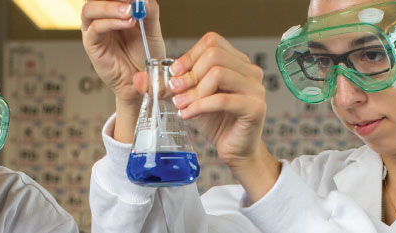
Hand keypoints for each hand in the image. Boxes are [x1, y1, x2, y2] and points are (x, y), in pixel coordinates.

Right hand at [81, 0, 163, 104]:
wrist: (143, 80)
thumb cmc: (145, 55)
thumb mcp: (153, 29)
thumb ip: (150, 12)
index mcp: (114, 10)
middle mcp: (101, 17)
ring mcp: (94, 30)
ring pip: (89, 9)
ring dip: (109, 7)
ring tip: (130, 12)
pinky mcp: (92, 44)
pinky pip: (95, 28)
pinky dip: (110, 22)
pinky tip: (127, 22)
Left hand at [161, 32, 278, 200]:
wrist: (234, 149)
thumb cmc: (215, 121)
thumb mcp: (188, 98)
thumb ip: (167, 86)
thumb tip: (139, 78)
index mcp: (237, 62)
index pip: (212, 42)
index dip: (189, 56)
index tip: (174, 74)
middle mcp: (250, 71)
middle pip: (214, 55)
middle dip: (189, 74)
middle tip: (176, 92)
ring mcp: (256, 88)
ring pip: (218, 74)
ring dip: (194, 91)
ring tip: (181, 105)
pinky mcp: (255, 108)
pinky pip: (222, 100)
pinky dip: (199, 106)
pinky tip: (188, 115)